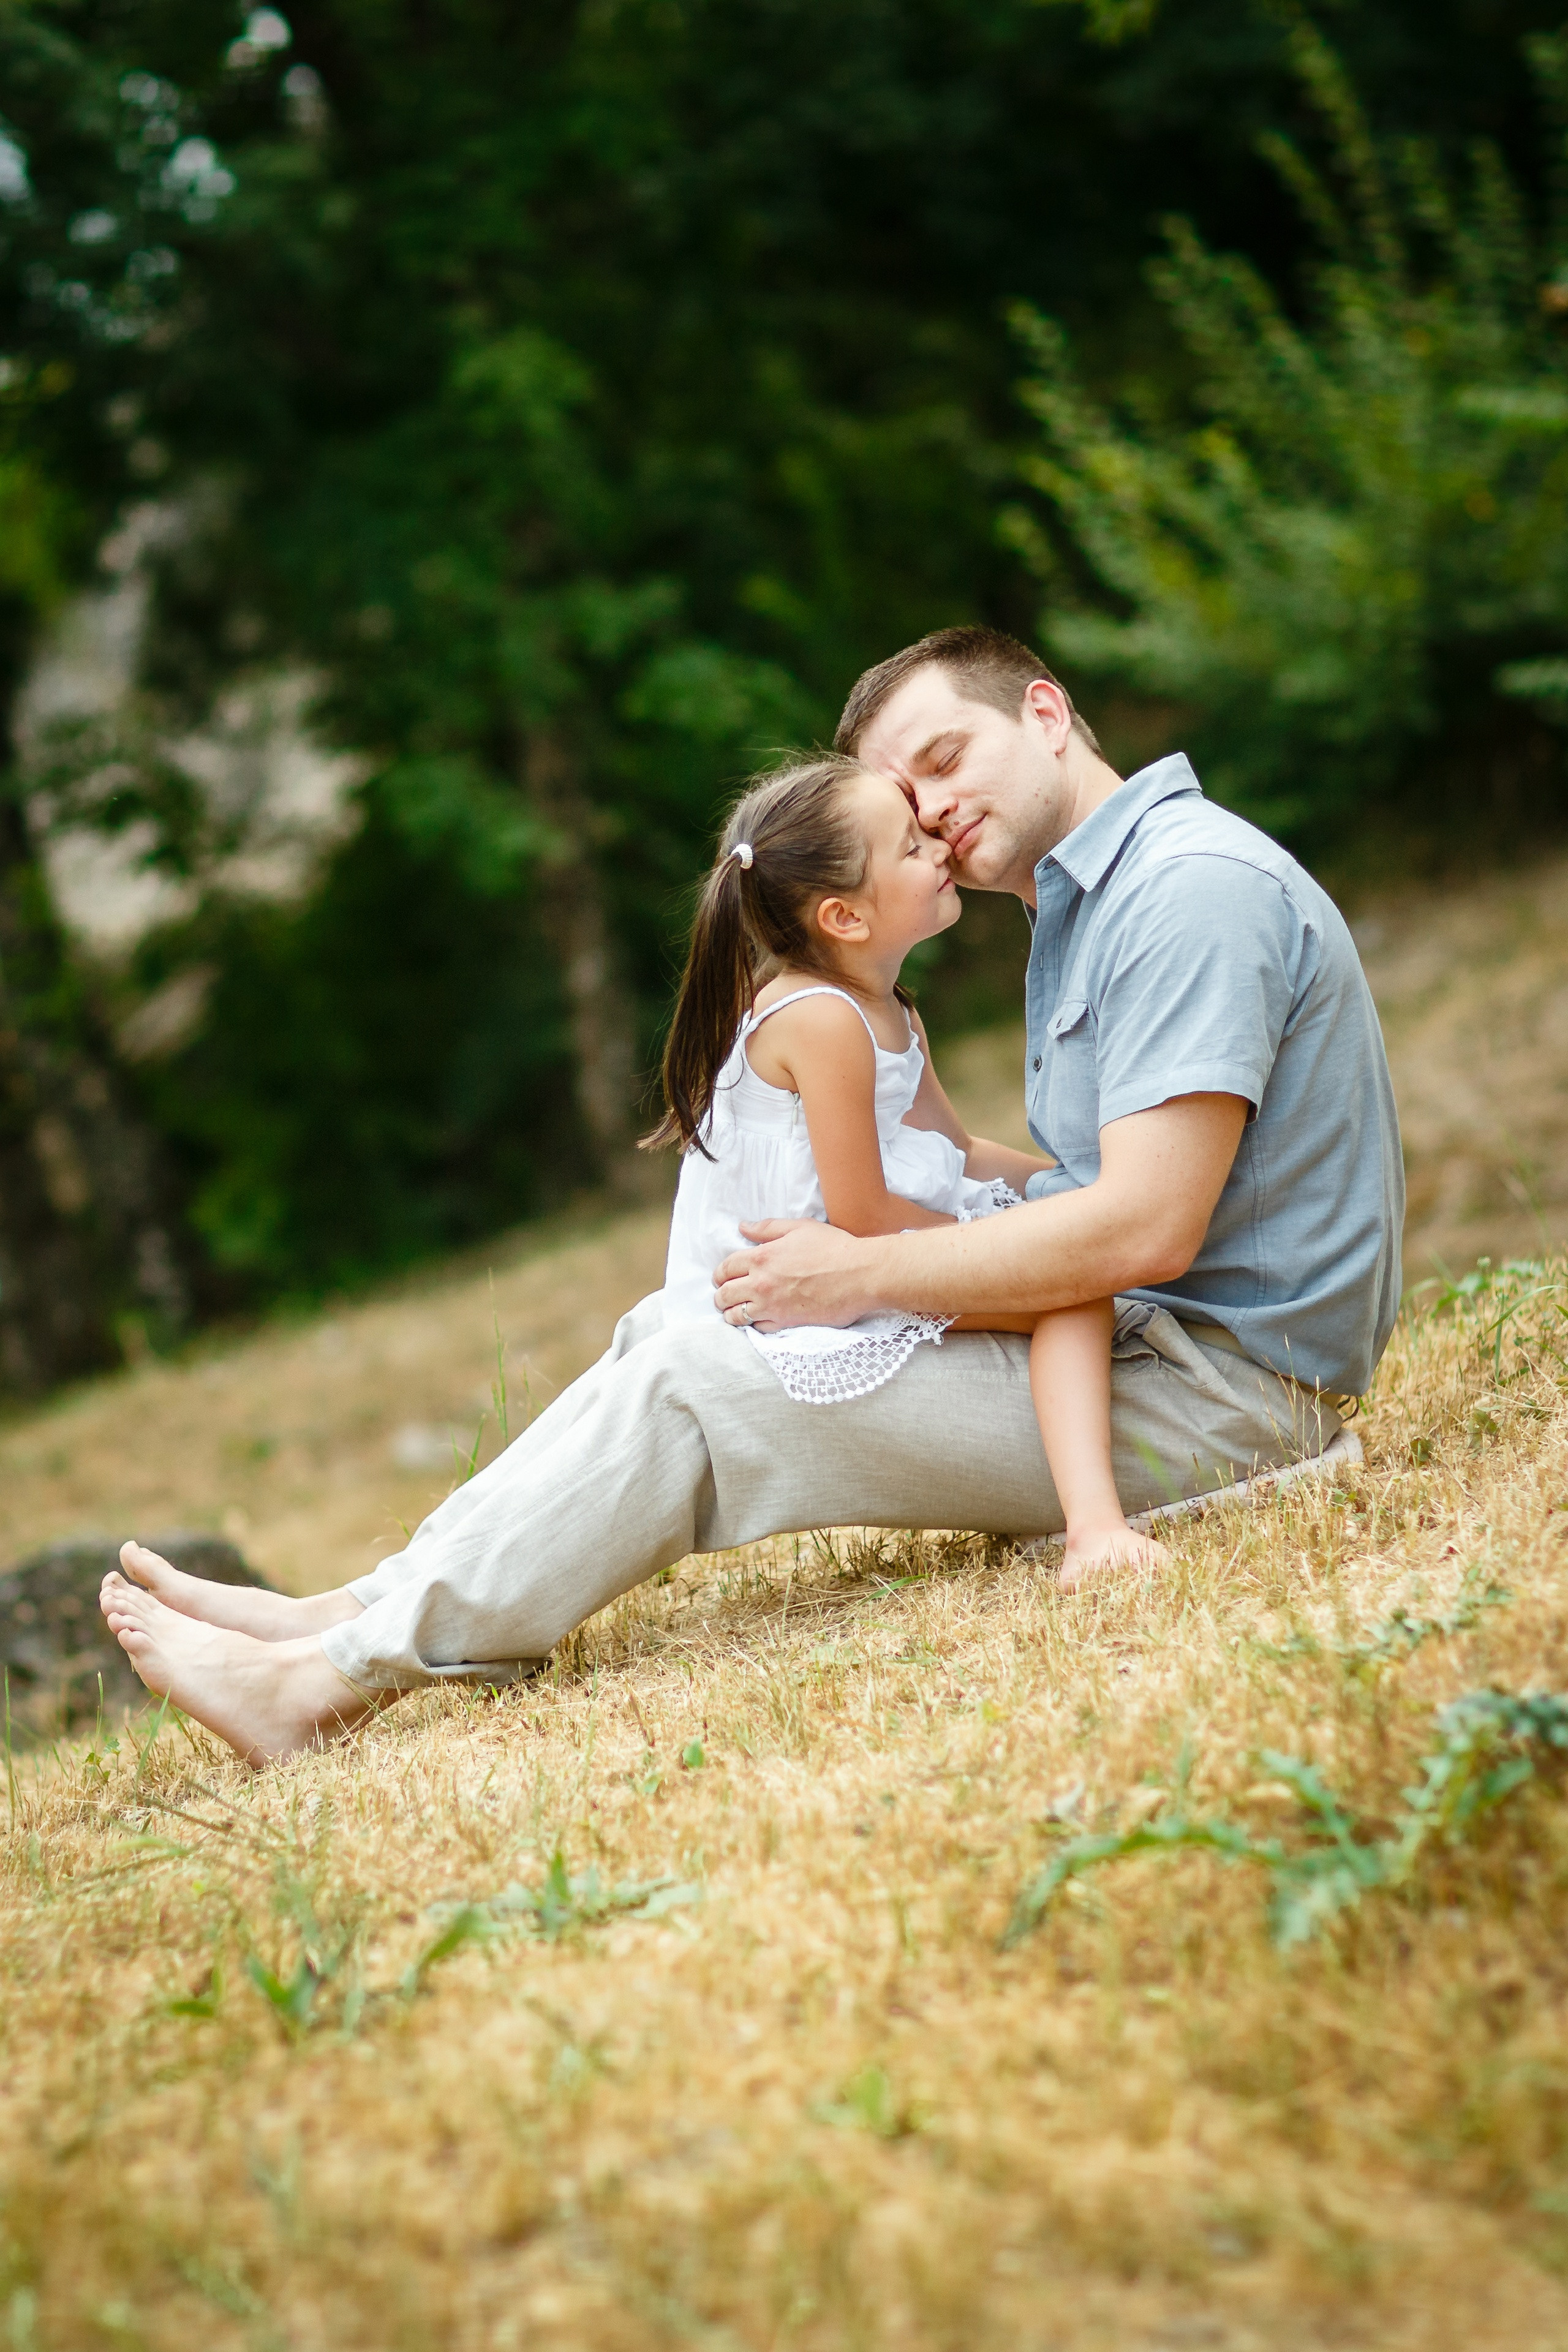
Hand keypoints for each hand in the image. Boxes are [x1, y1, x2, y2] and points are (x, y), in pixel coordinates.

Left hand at [714, 1218, 874, 1330]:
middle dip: (721, 1295)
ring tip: (735, 1311)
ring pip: (736, 1316)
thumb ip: (767, 1228)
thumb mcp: (799, 1228)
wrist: (860, 1275)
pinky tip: (759, 1319)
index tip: (722, 1277)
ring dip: (732, 1313)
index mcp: (761, 1257)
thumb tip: (743, 1227)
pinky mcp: (786, 1323)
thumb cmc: (833, 1248)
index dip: (720, 1273)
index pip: (725, 1268)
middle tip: (725, 1295)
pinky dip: (755, 1325)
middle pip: (724, 1294)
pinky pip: (759, 1329)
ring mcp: (772, 1306)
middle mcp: (761, 1283)